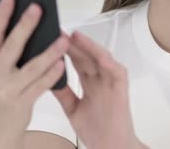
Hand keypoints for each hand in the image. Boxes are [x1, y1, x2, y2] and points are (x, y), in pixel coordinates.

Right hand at [0, 0, 69, 148]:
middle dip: (25, 25)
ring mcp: (6, 89)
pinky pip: (40, 85)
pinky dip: (51, 74)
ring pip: (31, 66)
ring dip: (49, 50)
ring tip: (63, 37)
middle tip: (39, 8)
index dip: (2, 14)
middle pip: (11, 45)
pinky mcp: (20, 103)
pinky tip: (62, 63)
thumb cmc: (1, 94)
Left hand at [52, 31, 147, 148]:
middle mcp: (102, 81)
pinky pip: (117, 72)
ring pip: (102, 59)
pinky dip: (109, 63)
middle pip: (88, 57)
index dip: (67, 50)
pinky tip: (99, 56)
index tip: (54, 39)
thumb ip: (64, 93)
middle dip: (75, 44)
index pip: (79, 62)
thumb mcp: (73, 109)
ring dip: (91, 48)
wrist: (111, 147)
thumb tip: (48, 79)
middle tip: (61, 32)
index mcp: (91, 84)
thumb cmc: (96, 131)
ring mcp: (112, 84)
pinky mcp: (122, 90)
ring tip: (77, 37)